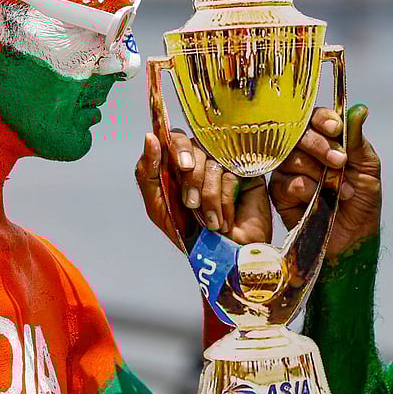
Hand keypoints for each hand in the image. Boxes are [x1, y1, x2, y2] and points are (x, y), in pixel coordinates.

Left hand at [135, 130, 272, 245]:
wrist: (221, 256)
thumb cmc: (187, 233)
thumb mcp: (157, 205)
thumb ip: (147, 172)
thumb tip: (150, 137)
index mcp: (178, 164)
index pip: (175, 138)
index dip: (178, 146)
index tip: (182, 165)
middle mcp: (201, 160)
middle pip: (196, 146)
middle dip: (192, 177)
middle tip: (191, 203)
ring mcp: (224, 166)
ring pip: (214, 162)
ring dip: (208, 196)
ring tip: (208, 221)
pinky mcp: (245, 175)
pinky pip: (232, 175)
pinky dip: (224, 201)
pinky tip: (223, 220)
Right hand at [269, 105, 381, 259]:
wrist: (355, 237)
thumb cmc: (361, 201)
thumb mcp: (367, 168)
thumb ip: (356, 140)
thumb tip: (359, 109)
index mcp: (324, 140)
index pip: (314, 118)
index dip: (323, 119)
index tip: (336, 129)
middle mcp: (302, 152)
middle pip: (298, 133)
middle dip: (320, 145)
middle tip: (339, 162)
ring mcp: (288, 171)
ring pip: (292, 156)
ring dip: (319, 171)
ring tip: (340, 189)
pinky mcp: (280, 193)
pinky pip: (288, 182)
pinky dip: (309, 189)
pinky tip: (322, 200)